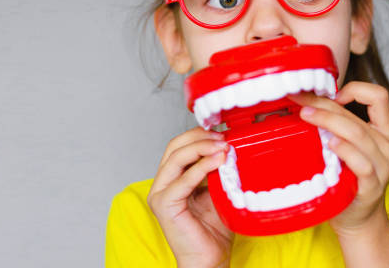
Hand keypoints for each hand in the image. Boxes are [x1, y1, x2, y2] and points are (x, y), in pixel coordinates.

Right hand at [147, 127, 232, 267]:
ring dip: (202, 148)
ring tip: (223, 146)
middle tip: (223, 137)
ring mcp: (160, 194)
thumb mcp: (218, 190)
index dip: (199, 135)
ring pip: (176, 158)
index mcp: (172, 178)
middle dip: (200, 137)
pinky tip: (218, 161)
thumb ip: (217, 170)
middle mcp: (162, 184)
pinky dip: (201, 167)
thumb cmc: (213, 229)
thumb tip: (228, 147)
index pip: (179, 145)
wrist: (209, 259)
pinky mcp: (164, 206)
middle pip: (175, 146)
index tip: (222, 133)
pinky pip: (182, 180)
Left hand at [288, 81, 388, 236]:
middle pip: (355, 116)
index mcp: (382, 130)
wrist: (358, 218)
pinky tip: (330, 145)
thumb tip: (304, 100)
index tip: (332, 95)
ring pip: (357, 135)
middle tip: (300, 102)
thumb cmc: (348, 178)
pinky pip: (362, 165)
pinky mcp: (371, 187)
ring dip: (329, 121)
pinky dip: (345, 151)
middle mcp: (384, 145)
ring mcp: (380, 166)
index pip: (378, 97)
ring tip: (307, 116)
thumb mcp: (348, 146)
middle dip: (324, 105)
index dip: (355, 89)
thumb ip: (337, 125)